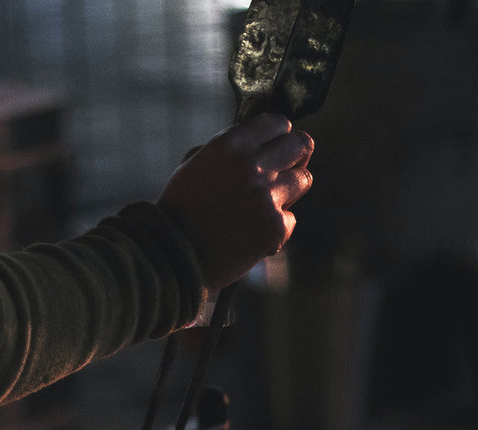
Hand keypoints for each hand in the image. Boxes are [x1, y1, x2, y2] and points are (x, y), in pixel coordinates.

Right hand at [157, 113, 313, 292]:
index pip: (278, 124)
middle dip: (295, 158)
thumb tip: (256, 143)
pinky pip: (290, 219)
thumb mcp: (193, 166)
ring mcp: (267, 196)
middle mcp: (252, 165)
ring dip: (289, 192)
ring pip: (304, 179)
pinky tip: (253, 237)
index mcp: (230, 145)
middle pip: (302, 145)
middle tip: (283, 173)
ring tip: (265, 207)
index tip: (273, 151)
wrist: (173, 258)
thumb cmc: (179, 213)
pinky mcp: (275, 226)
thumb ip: (226, 150)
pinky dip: (275, 230)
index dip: (278, 137)